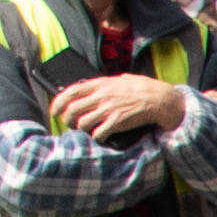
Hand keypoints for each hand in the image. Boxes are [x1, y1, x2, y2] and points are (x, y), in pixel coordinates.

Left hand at [58, 72, 190, 141]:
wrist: (160, 100)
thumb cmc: (143, 88)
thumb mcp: (121, 80)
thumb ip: (105, 84)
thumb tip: (92, 87)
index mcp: (100, 84)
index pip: (71, 91)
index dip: (59, 102)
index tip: (55, 111)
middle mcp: (101, 96)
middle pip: (72, 110)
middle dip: (67, 119)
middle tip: (70, 124)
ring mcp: (108, 109)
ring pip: (82, 123)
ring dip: (81, 129)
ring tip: (87, 130)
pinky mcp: (117, 122)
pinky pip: (98, 133)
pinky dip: (96, 137)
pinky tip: (101, 136)